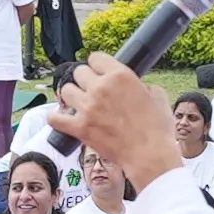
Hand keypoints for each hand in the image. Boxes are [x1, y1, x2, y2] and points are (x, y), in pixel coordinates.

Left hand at [50, 58, 179, 192]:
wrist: (150, 155)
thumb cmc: (157, 129)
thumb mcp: (158, 96)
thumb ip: (143, 86)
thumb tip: (138, 87)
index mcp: (120, 76)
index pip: (95, 58)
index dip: (98, 66)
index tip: (99, 72)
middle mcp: (101, 87)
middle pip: (79, 72)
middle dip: (85, 80)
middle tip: (92, 90)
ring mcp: (88, 107)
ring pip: (66, 90)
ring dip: (72, 95)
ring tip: (78, 103)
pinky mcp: (80, 128)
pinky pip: (56, 118)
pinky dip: (56, 119)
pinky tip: (60, 119)